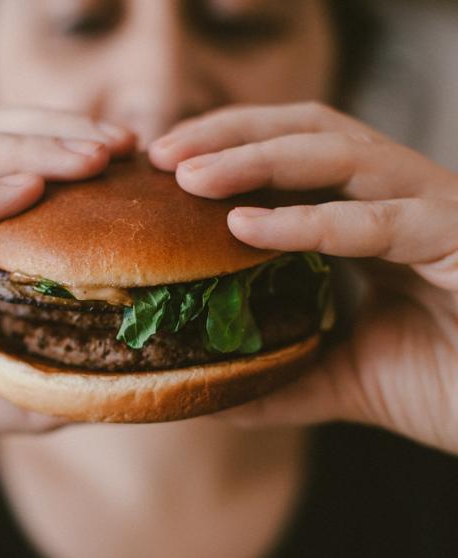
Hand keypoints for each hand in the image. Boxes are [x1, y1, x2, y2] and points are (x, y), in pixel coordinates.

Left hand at [150, 102, 457, 452]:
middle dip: (231, 134)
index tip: (165, 168)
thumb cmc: (446, 384)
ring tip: (188, 176)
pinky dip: (310, 221)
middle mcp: (400, 198)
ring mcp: (433, 211)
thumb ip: (281, 377)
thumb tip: (211, 392)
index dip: (228, 148)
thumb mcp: (342, 378)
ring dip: (256, 158)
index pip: (292, 155)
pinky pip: (378, 221)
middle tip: (161, 155)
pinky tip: (246, 226)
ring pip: (339, 154)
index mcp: (370, 217)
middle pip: (308, 131)